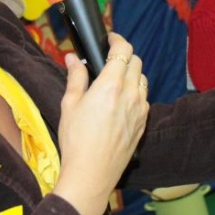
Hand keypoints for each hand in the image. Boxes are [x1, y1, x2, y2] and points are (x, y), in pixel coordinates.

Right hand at [53, 34, 149, 214]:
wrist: (91, 175)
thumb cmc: (75, 141)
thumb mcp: (69, 105)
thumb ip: (75, 77)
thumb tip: (74, 57)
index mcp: (111, 86)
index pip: (124, 50)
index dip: (117, 40)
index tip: (109, 39)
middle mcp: (130, 94)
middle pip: (136, 62)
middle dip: (124, 56)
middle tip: (109, 59)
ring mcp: (140, 109)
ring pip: (142, 80)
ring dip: (132, 73)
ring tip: (115, 80)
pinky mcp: (143, 123)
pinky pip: (144, 98)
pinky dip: (136, 92)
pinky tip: (121, 101)